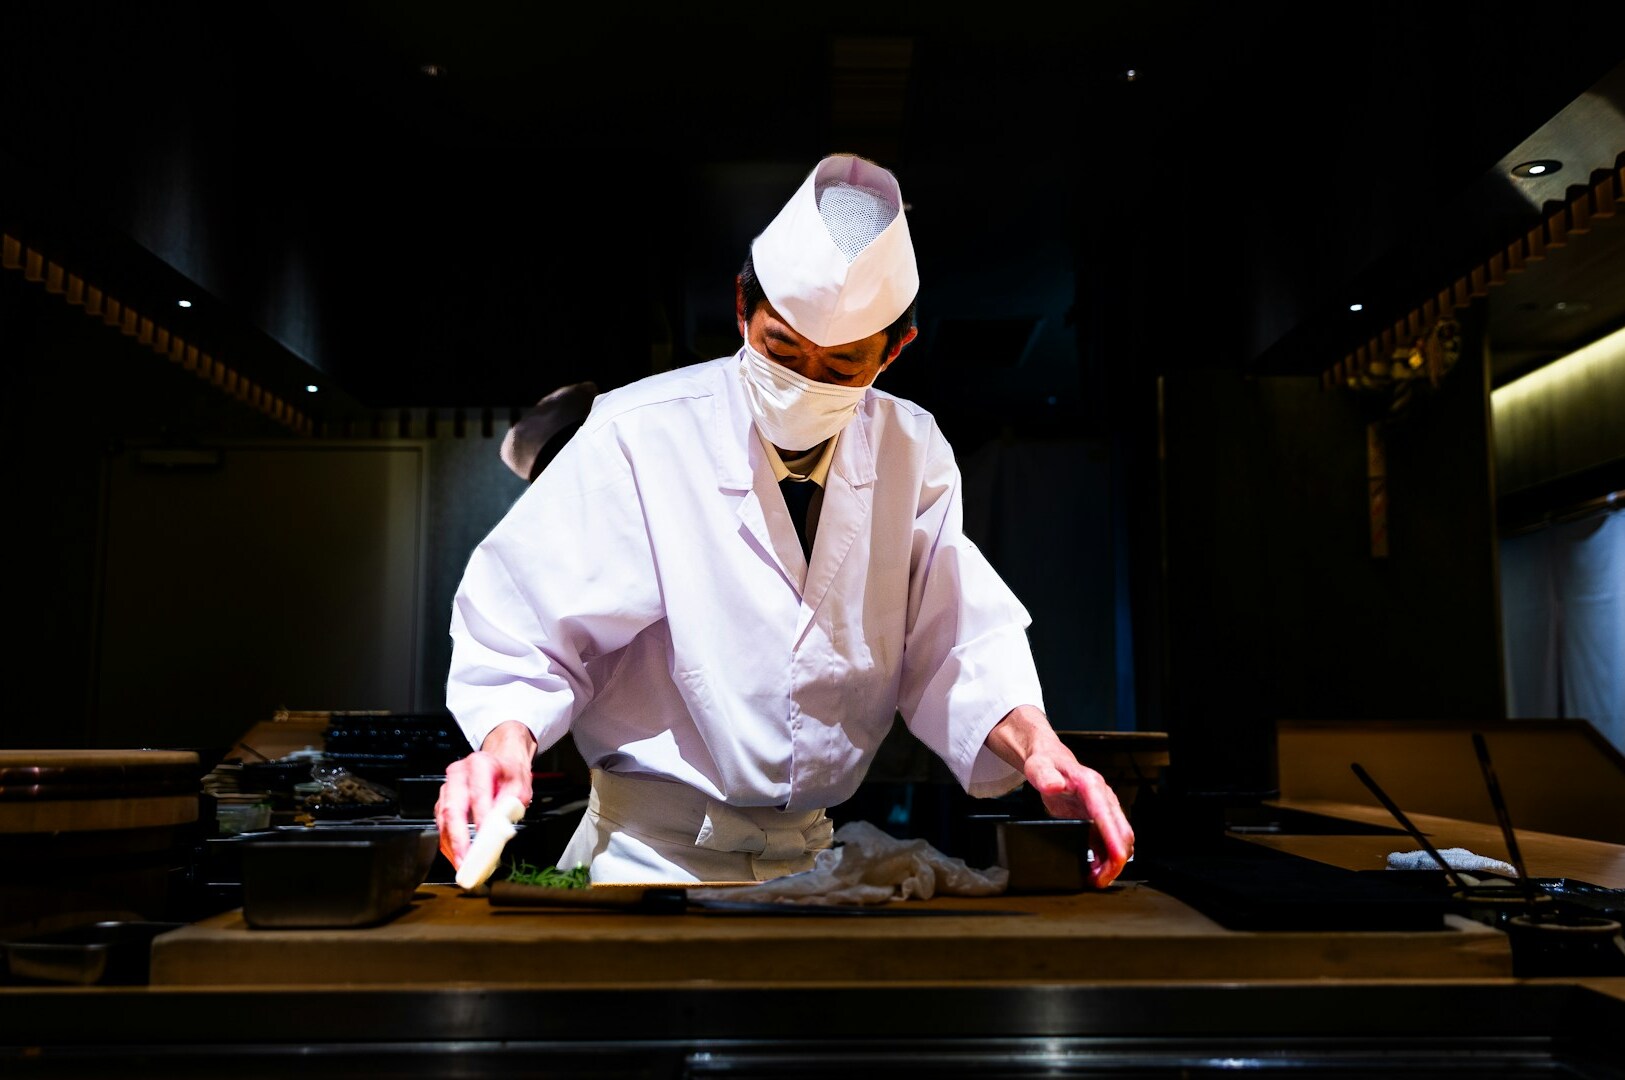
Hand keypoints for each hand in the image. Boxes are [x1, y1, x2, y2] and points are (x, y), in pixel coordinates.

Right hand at [435, 720, 536, 867]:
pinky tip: (457, 855)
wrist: (501, 762)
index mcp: (480, 765)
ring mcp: (448, 788)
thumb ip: (510, 804)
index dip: (480, 817)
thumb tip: (499, 827)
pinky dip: (448, 842)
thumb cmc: (509, 773)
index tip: (485, 838)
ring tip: (462, 864)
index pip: (478, 793)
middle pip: (452, 808)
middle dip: (458, 838)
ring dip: (451, 844)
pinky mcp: (443, 801)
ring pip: (443, 819)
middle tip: (466, 859)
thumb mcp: (520, 785)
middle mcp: (458, 774)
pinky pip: (441, 824)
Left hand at [984, 705, 1135, 888]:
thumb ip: (1044, 776)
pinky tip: (1094, 871)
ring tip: (1096, 880)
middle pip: (1121, 833)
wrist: (1048, 758)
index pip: (1107, 814)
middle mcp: (1103, 798)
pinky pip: (1108, 844)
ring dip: (1112, 863)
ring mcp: (1103, 810)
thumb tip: (1054, 785)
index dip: (1113, 838)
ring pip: (1119, 842)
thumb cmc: (1045, 761)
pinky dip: (1105, 860)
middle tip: (1100, 880)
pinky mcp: (1098, 820)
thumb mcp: (1038, 766)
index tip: (1117, 859)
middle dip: (1116, 859)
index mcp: (1091, 785)